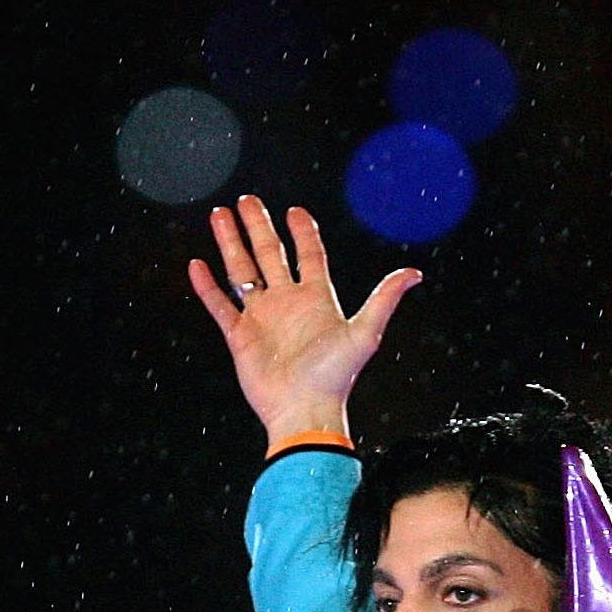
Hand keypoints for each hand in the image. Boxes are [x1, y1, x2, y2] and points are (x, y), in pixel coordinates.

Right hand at [188, 195, 420, 446]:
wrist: (304, 410)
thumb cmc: (334, 377)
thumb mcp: (365, 333)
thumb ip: (384, 299)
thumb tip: (414, 273)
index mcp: (316, 298)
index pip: (309, 255)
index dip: (303, 232)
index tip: (294, 210)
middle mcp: (286, 303)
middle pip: (269, 254)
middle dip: (257, 226)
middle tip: (246, 200)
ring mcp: (261, 318)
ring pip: (241, 271)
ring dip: (230, 244)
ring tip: (219, 216)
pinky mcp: (240, 336)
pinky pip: (220, 304)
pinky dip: (207, 286)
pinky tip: (197, 265)